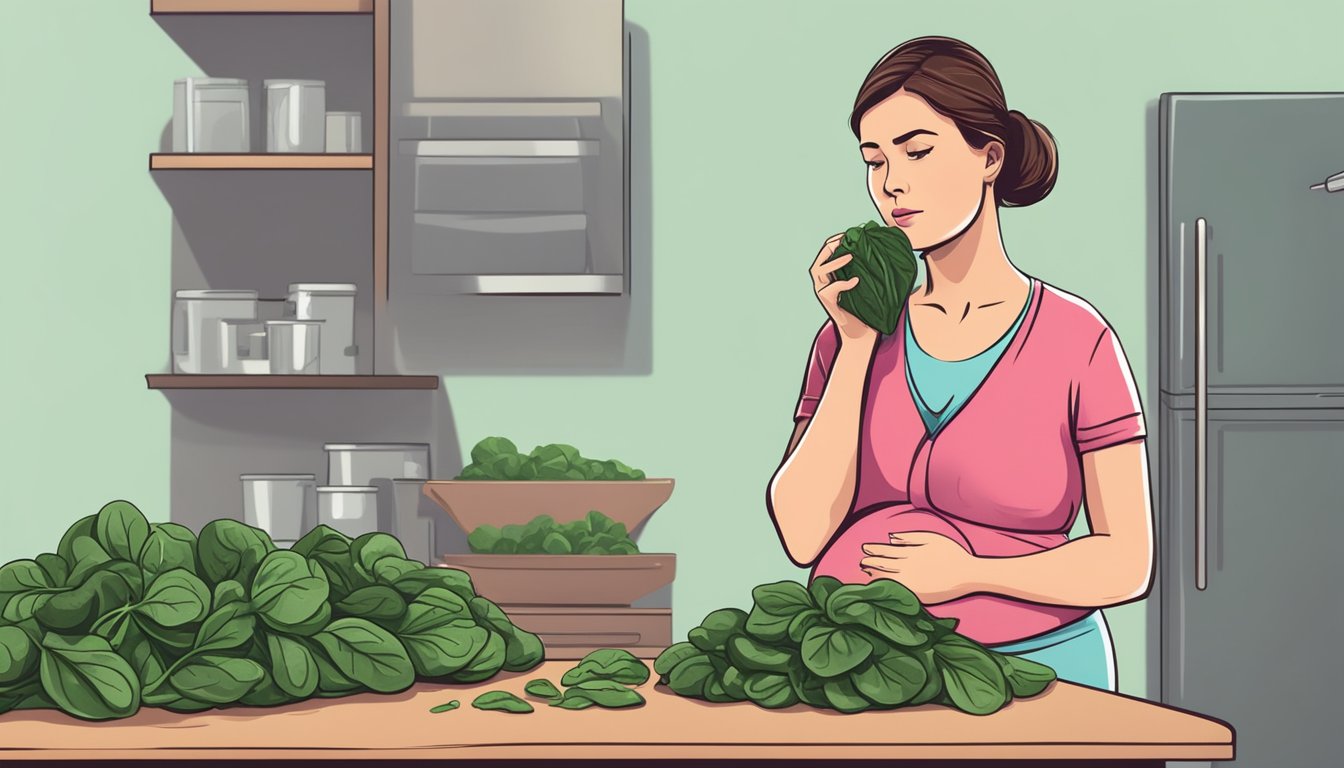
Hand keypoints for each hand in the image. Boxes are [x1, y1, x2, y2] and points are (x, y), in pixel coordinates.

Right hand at [811, 233, 877, 344]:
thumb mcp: (865, 284)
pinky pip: (831, 289)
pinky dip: (843, 283)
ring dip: (835, 262)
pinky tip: (856, 281)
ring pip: (819, 271)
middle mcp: (822, 283)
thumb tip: (879, 247)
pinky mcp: (827, 303)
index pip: (826, 252)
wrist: (862, 333)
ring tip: (850, 256)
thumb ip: (865, 268)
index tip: (849, 233)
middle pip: (819, 259)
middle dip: (830, 247)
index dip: (836, 241)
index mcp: (829, 276)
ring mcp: (822, 293)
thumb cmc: (866, 308)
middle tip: (845, 239)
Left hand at [859, 532, 979, 604]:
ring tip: (866, 572)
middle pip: (884, 564)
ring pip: (886, 577)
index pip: (887, 550)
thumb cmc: (952, 554)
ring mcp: (910, 580)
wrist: (967, 574)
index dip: (875, 550)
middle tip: (861, 562)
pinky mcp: (915, 593)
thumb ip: (910, 537)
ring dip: (874, 574)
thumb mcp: (932, 538)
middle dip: (871, 562)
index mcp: (911, 552)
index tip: (865, 549)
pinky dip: (885, 586)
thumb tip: (891, 537)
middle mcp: (908, 566)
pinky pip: (895, 590)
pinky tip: (878, 585)